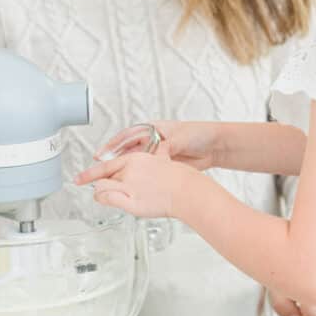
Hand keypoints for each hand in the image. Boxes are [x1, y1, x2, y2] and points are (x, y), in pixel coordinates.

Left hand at [76, 151, 191, 217]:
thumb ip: (142, 168)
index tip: (79, 178)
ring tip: (104, 197)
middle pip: (103, 178)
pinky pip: (108, 198)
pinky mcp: (130, 200)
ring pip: (102, 188)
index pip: (106, 165)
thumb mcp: (158, 163)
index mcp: (135, 159)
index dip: (90, 173)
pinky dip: (103, 200)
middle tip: (102, 191)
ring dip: (100, 193)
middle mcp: (129, 171)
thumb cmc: (178, 179)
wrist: (186, 189)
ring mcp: (128, 185)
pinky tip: (105, 201)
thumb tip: (135, 174)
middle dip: (101, 185)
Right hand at [95, 121, 221, 171]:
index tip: (100, 156)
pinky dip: (138, 179)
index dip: (112, 146)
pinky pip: (146, 173)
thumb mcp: (178, 138)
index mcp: (151, 129)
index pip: (126, 137)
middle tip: (101, 172)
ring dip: (124, 173)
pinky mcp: (162, 166)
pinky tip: (131, 185)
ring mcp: (156, 154)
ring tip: (112, 181)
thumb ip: (165, 148)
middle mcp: (151, 141)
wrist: (215, 147)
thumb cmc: (199, 134)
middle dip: (114, 162)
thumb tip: (156, 156)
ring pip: (135, 164)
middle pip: (127, 152)